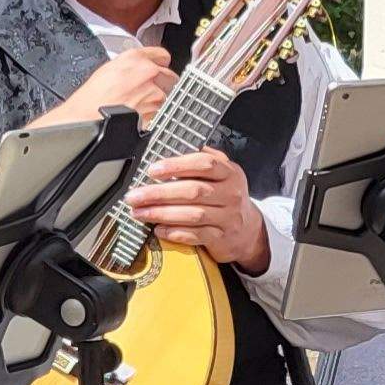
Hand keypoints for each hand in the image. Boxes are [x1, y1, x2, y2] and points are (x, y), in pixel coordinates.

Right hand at [23, 42, 178, 131]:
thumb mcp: (110, 68)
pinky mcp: (156, 112)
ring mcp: (155, 93)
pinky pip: (163, 111)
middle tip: (146, 90)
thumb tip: (140, 66)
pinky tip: (139, 113)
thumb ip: (132, 63)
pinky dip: (155, 113)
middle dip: (161, 82)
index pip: (162, 55)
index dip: (159, 62)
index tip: (159, 67)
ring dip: (158, 99)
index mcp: (136, 58)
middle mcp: (149, 73)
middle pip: (170, 76)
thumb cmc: (92, 97)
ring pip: (168, 95)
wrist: (87, 118)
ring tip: (138, 104)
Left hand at [125, 148, 273, 273]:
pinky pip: (196, 235)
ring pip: (193, 214)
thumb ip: (202, 159)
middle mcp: (231, 194)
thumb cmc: (226, 196)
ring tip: (140, 212)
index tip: (153, 170)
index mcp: (230, 172)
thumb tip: (171, 147)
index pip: (205, 164)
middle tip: (136, 196)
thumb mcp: (223, 173)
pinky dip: (175, 232)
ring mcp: (228, 217)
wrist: (248, 230)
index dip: (177, 165)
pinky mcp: (221, 237)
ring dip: (162, 213)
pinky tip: (159, 229)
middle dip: (160, 193)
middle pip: (194, 191)